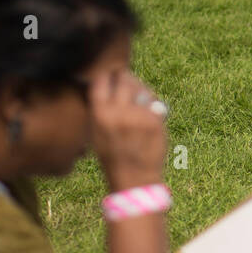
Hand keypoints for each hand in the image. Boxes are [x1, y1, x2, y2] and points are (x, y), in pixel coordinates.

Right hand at [88, 70, 168, 190]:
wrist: (134, 177)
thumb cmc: (112, 155)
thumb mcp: (95, 131)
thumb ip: (100, 107)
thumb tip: (106, 81)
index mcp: (99, 114)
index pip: (102, 79)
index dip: (108, 76)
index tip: (111, 76)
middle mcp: (118, 112)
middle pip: (124, 78)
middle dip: (126, 79)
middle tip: (127, 83)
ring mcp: (139, 115)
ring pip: (141, 87)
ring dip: (140, 88)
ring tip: (138, 100)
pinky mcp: (156, 120)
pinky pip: (154, 100)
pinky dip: (151, 102)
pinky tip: (148, 111)